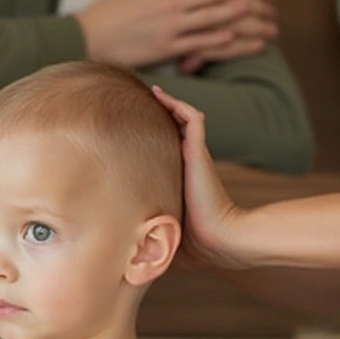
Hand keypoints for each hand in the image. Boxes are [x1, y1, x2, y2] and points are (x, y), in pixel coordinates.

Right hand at [77, 0, 280, 69]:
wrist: (84, 35)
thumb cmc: (107, 16)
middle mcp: (171, 1)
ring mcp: (170, 24)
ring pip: (213, 17)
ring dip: (240, 15)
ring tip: (264, 15)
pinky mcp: (164, 47)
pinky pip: (197, 42)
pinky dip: (218, 40)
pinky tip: (235, 39)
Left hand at [151, 86, 249, 269]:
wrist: (218, 240)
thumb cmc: (193, 244)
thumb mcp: (164, 230)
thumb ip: (148, 230)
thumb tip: (122, 247)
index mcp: (182, 180)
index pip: (168, 152)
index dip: (154, 141)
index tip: (133, 134)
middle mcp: (190, 164)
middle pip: (176, 130)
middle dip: (161, 116)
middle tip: (139, 105)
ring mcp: (197, 156)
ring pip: (184, 119)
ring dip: (170, 105)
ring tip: (152, 91)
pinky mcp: (200, 152)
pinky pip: (192, 118)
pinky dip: (178, 104)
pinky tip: (160, 94)